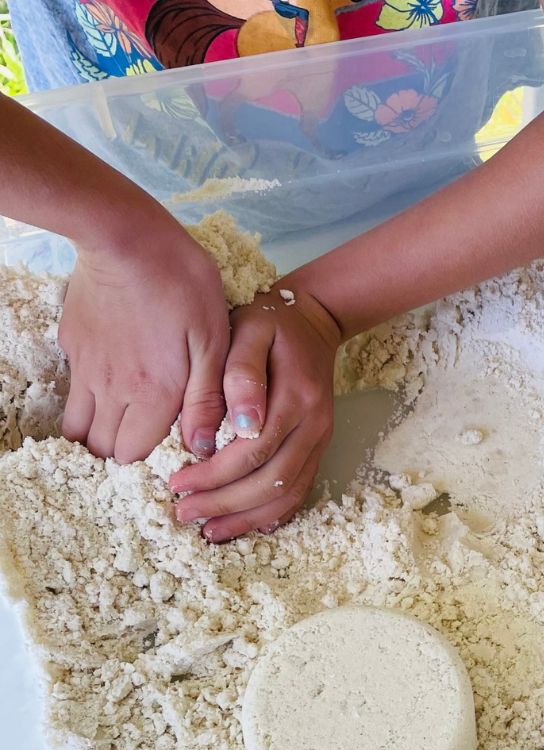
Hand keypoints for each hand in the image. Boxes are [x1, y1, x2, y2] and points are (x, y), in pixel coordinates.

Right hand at [59, 221, 229, 462]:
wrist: (125, 236)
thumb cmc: (182, 284)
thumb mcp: (214, 341)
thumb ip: (207, 399)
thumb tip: (202, 448)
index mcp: (153, 394)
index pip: (133, 454)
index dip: (146, 461)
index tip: (162, 453)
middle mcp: (113, 389)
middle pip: (102, 447)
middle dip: (119, 454)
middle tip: (141, 443)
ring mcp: (87, 367)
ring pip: (78, 425)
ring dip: (96, 432)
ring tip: (121, 425)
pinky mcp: (72, 344)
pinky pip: (73, 388)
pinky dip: (86, 400)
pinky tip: (111, 385)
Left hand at [170, 287, 340, 542]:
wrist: (314, 322)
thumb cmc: (272, 324)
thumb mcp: (249, 332)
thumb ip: (240, 375)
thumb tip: (239, 425)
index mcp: (296, 399)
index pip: (253, 452)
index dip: (214, 474)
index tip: (176, 483)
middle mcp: (314, 427)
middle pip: (270, 481)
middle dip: (224, 504)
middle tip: (183, 512)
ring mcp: (320, 441)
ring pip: (287, 494)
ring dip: (248, 518)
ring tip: (210, 530)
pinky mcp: (317, 449)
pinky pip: (299, 490)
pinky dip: (273, 514)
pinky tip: (247, 525)